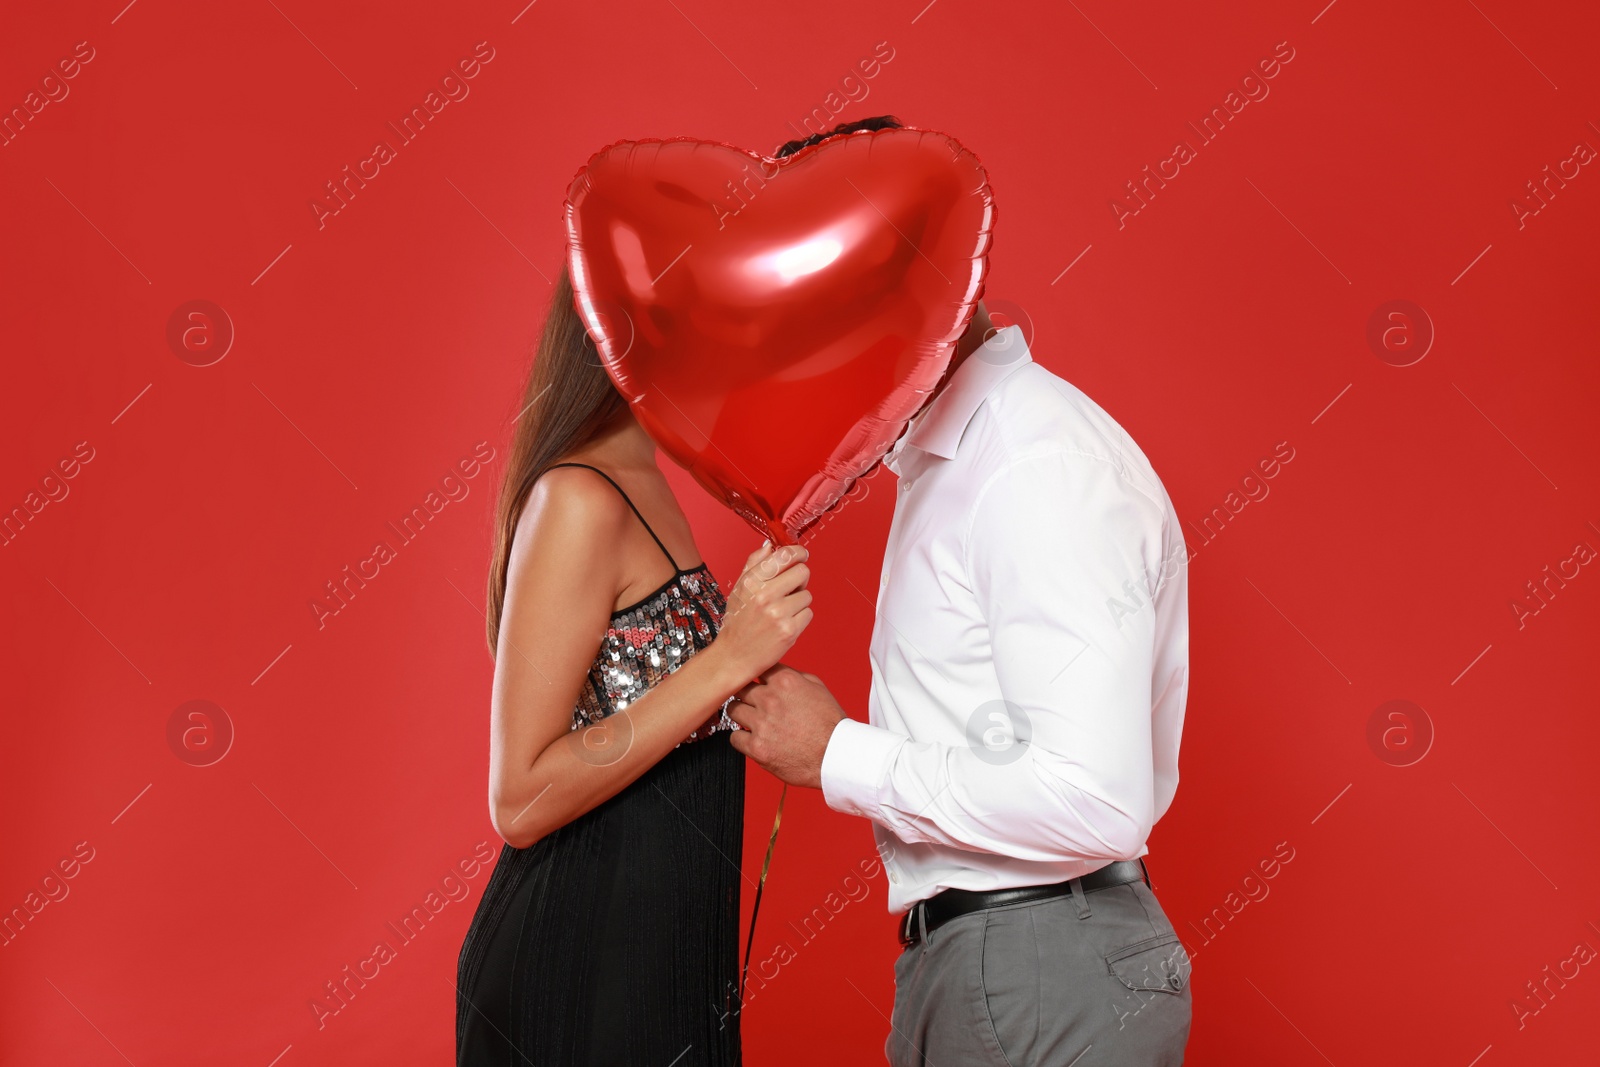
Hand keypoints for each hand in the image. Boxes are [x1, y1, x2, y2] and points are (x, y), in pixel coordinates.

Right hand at [714, 543, 812, 681]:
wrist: (734, 656)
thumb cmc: (737, 622)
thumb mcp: (739, 589)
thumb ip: (754, 564)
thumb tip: (770, 546)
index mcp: (752, 582)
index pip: (784, 555)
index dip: (797, 552)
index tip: (801, 555)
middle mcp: (765, 596)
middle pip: (803, 572)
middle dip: (800, 579)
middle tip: (790, 589)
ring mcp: (778, 614)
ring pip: (807, 595)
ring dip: (799, 602)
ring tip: (782, 611)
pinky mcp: (790, 631)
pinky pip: (808, 614)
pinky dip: (800, 618)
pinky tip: (785, 623)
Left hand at [726, 665, 845, 788]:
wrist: (835, 756)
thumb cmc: (830, 723)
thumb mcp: (817, 687)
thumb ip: (792, 675)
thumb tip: (774, 671)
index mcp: (785, 681)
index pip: (756, 668)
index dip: (755, 677)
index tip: (756, 683)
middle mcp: (770, 699)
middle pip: (740, 688)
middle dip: (746, 695)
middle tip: (753, 704)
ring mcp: (761, 723)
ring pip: (732, 710)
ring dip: (741, 714)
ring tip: (753, 721)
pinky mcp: (757, 747)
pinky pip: (734, 737)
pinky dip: (742, 739)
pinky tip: (754, 739)